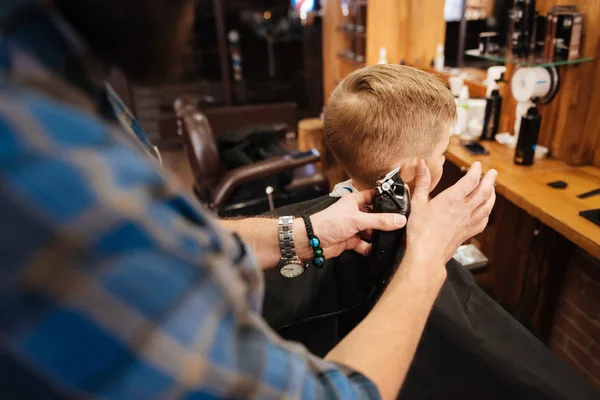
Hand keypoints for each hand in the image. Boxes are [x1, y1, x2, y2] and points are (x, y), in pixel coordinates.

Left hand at [308, 190, 406, 258]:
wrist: (313, 241)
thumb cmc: (329, 222)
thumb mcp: (358, 219)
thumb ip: (379, 220)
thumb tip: (400, 220)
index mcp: (355, 201)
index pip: (374, 196)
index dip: (386, 198)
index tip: (401, 203)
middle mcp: (355, 213)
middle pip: (375, 215)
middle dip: (385, 221)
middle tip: (400, 225)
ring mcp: (354, 227)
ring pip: (371, 231)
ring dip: (379, 236)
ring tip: (392, 239)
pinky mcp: (351, 240)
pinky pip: (365, 244)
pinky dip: (371, 248)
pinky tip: (379, 250)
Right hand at [405, 160, 496, 274]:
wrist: (427, 254)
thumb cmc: (421, 230)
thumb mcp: (417, 202)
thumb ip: (421, 182)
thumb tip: (422, 165)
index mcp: (453, 198)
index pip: (471, 180)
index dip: (476, 170)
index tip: (478, 165)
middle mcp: (464, 209)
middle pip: (484, 191)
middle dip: (490, 180)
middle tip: (493, 173)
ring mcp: (468, 222)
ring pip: (487, 206)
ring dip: (492, 196)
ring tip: (493, 190)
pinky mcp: (467, 233)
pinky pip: (483, 222)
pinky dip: (487, 214)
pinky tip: (486, 213)